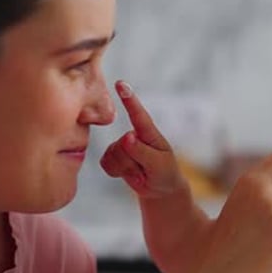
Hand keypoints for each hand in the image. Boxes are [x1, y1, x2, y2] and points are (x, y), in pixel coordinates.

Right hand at [99, 80, 186, 197]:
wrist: (160, 188)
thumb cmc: (165, 173)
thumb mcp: (158, 164)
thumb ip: (142, 151)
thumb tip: (127, 137)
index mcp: (149, 133)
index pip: (138, 114)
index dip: (129, 98)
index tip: (121, 84)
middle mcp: (134, 135)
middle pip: (122, 146)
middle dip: (131, 162)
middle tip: (145, 171)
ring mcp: (123, 145)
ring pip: (113, 155)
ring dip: (125, 169)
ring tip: (139, 172)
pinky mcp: (114, 156)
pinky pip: (106, 162)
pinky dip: (116, 172)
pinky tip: (128, 174)